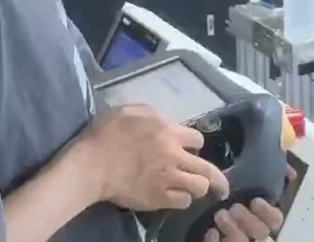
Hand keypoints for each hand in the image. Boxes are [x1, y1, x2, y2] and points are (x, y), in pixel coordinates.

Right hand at [72, 104, 229, 210]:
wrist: (91, 165)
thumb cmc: (106, 135)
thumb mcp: (130, 111)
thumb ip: (152, 115)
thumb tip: (164, 121)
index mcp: (168, 133)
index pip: (198, 139)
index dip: (195, 144)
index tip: (191, 149)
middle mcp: (174, 156)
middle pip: (207, 169)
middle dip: (218, 179)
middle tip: (222, 187)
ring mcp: (167, 179)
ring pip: (199, 187)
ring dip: (198, 188)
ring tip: (193, 189)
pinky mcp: (157, 199)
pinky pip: (182, 202)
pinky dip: (183, 200)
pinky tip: (177, 197)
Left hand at [203, 166, 295, 241]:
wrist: (203, 186)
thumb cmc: (231, 179)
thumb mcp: (249, 167)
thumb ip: (274, 167)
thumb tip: (290, 173)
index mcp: (263, 212)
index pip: (276, 219)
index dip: (268, 213)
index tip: (255, 201)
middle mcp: (254, 228)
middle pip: (261, 233)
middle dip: (248, 221)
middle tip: (234, 208)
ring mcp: (239, 236)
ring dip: (233, 231)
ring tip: (219, 215)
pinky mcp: (221, 241)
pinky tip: (211, 231)